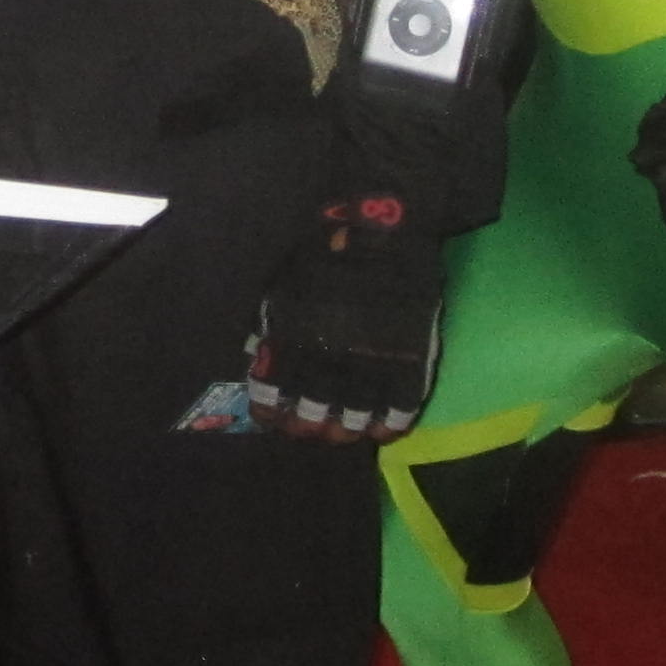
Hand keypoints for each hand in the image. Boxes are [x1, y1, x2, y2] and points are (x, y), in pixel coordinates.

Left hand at [248, 193, 443, 444]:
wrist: (379, 233)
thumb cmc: (325, 255)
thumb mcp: (283, 288)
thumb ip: (271, 327)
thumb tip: (258, 356)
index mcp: (292, 344)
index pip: (271, 397)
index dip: (270, 413)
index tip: (273, 419)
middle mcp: (326, 364)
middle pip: (312, 418)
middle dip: (307, 428)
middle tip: (309, 429)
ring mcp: (370, 368)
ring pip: (353, 422)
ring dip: (345, 432)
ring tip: (343, 432)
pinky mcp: (407, 365)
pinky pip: (398, 413)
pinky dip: (389, 429)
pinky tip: (382, 431)